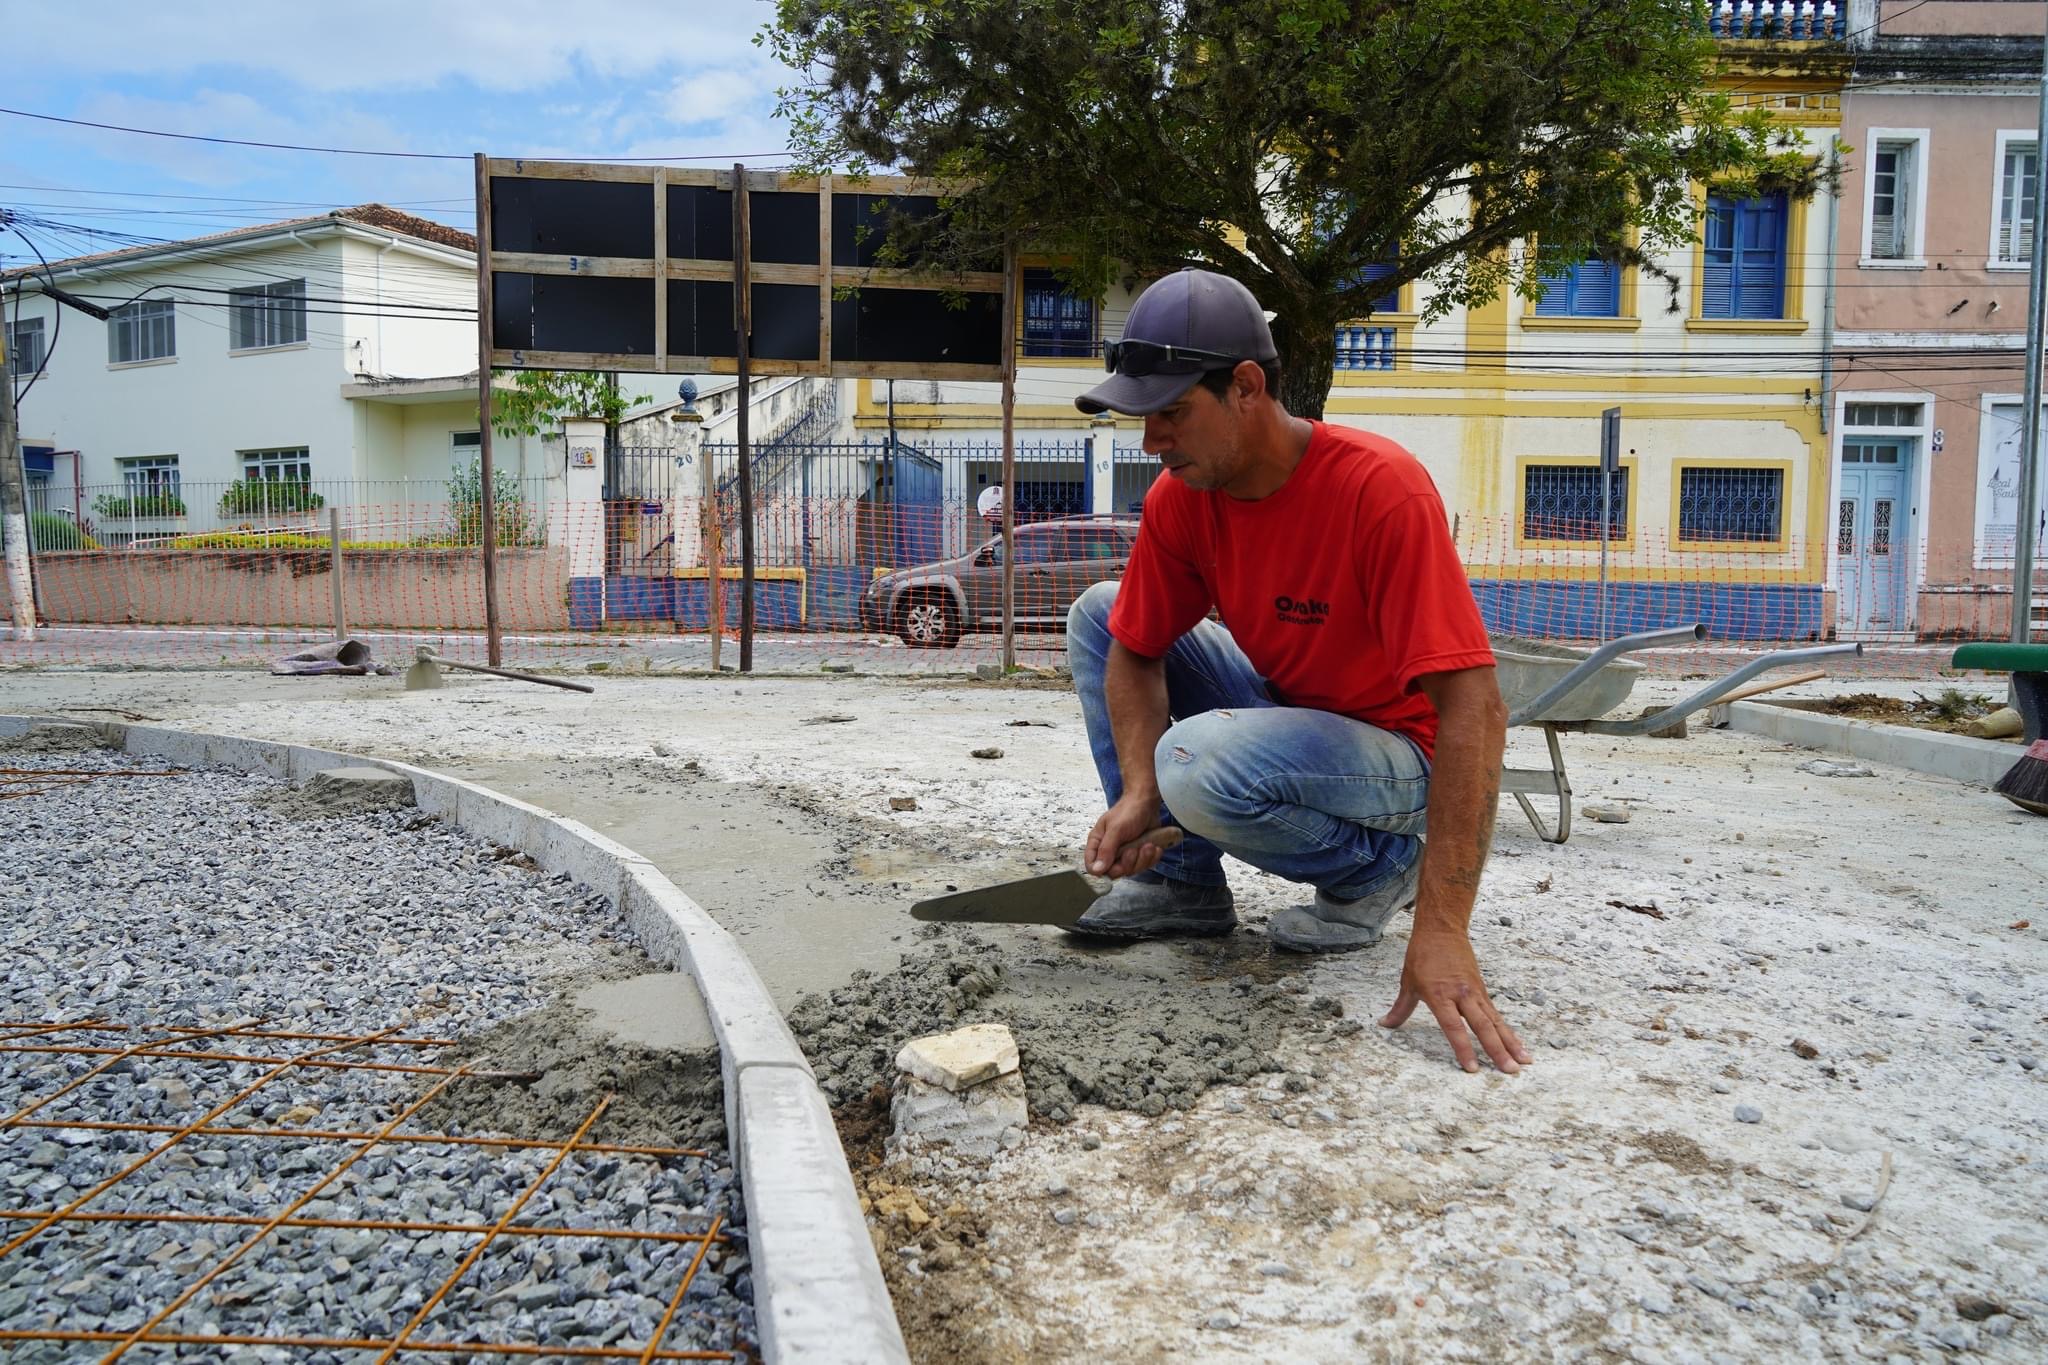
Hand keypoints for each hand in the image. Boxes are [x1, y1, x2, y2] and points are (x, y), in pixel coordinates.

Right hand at [1084, 794, 1167, 877]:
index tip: (1114, 866)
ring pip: (1131, 870)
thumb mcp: (1116, 829)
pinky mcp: (1140, 855)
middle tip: (1133, 850)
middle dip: (1127, 863)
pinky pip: (1145, 865)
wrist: (1148, 802)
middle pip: (1114, 872)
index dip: (1101, 871)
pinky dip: (1152, 857)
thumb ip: (1106, 850)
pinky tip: (1153, 846)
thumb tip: (1098, 869)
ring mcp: (1125, 854)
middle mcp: (1110, 851)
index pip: (1092, 866)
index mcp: (1098, 843)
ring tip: (1147, 845)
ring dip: (1142, 859)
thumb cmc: (1129, 810)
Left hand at [1379, 927, 1531, 1074]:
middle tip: (1510, 1071)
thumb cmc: (1422, 956)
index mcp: (1440, 996)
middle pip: (1482, 1026)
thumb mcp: (1408, 982)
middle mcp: (1462, 995)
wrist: (1442, 930)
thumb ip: (1401, 1009)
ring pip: (1496, 1022)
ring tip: (1524, 1062)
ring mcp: (1475, 993)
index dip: (1462, 1048)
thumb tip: (1385, 1024)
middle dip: (1497, 1050)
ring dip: (1511, 1043)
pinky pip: (1497, 1015)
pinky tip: (1519, 1045)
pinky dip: (1508, 1031)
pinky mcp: (1483, 991)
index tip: (1472, 1068)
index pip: (1453, 1027)